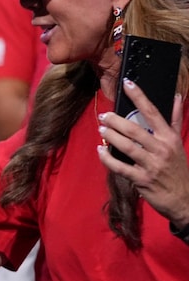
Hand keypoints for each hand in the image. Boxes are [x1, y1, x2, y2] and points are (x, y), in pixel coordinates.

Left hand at [97, 79, 188, 225]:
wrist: (184, 198)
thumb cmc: (177, 167)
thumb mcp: (177, 142)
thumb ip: (174, 119)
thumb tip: (177, 97)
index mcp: (168, 137)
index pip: (153, 112)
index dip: (139, 96)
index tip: (127, 83)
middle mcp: (161, 149)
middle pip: (135, 130)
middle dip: (117, 121)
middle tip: (104, 115)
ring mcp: (151, 165)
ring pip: (127, 147)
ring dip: (111, 137)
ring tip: (101, 129)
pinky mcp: (141, 179)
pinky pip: (120, 167)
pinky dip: (107, 159)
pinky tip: (100, 151)